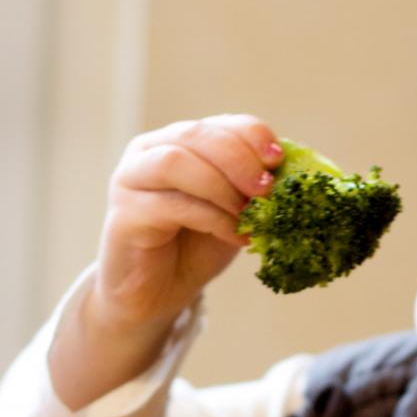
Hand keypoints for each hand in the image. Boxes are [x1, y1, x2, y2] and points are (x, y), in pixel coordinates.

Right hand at [90, 114, 282, 331]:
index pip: (220, 124)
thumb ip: (253, 187)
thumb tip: (291, 172)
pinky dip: (212, 218)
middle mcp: (150, 151)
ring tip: (249, 215)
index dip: (252, 136)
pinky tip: (235, 236)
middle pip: (197, 135)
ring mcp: (131, 179)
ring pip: (176, 162)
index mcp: (180, 142)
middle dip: (239, 160)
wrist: (159, 293)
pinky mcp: (125, 213)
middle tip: (266, 190)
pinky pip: (171, 205)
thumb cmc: (197, 246)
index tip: (278, 160)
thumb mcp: (234, 209)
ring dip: (222, 187)